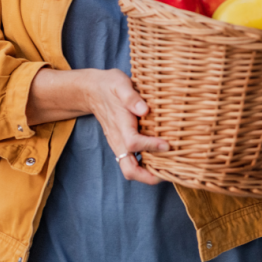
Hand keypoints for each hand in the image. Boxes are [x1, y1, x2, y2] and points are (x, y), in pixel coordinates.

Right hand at [84, 70, 169, 184]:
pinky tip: (160, 160)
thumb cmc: (110, 85)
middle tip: (169, 173)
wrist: (92, 90)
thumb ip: (131, 97)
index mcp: (119, 125)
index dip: (151, 146)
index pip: (133, 143)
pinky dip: (145, 166)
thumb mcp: (120, 84)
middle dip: (148, 177)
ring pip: (129, 169)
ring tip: (168, 170)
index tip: (167, 145)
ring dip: (147, 174)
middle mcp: (118, 140)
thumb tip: (144, 109)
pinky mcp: (121, 144)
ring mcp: (118, 144)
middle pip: (129, 169)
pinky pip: (131, 162)